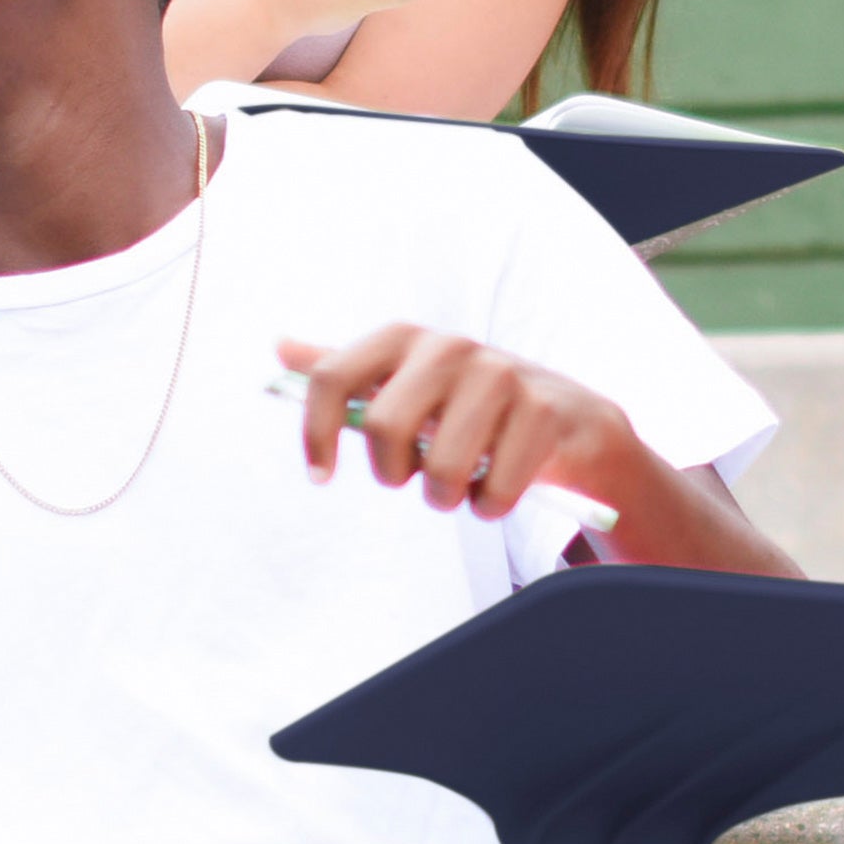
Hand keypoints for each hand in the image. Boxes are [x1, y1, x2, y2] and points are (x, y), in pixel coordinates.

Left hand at [279, 322, 631, 521]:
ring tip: (459, 483)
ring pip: (441, 470)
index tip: (319, 477)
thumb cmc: (466, 406)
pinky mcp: (541, 412)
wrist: (564, 416)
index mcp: (404, 338)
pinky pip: (493, 492)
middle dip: (393, 471)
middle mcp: (449, 346)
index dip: (316, 432)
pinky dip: (491, 506)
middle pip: (384, 427)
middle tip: (413, 475)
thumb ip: (346, 372)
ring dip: (446, 497)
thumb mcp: (404, 383)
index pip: (333, 376)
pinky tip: (499, 485)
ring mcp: (500, 374)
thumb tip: (279, 346)